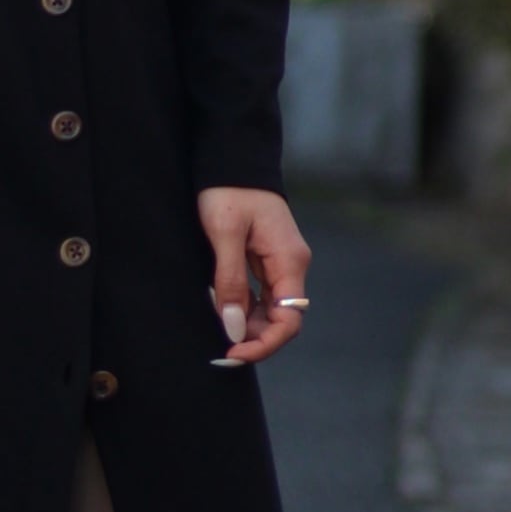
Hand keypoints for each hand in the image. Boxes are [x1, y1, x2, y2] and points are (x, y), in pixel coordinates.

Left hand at [197, 186, 310, 365]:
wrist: (232, 158)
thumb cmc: (228, 191)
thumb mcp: (224, 235)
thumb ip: (230, 282)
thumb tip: (234, 328)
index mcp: (290, 261)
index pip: (289, 320)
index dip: (265, 344)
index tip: (233, 352)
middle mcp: (291, 265)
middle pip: (282, 320)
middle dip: (255, 340)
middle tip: (221, 352)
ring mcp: (280, 263)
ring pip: (270, 310)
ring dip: (248, 327)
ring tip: (219, 333)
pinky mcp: (266, 260)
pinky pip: (260, 296)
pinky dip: (243, 310)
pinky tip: (223, 312)